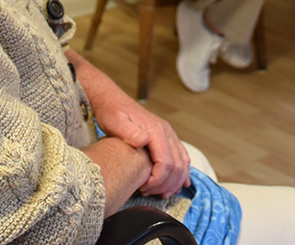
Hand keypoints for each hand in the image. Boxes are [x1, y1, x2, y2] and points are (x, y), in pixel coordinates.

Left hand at [67, 49, 190, 196]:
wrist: (112, 100)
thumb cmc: (111, 112)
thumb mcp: (115, 121)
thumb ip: (129, 131)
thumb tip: (143, 140)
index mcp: (156, 130)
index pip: (166, 163)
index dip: (157, 180)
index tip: (143, 188)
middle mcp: (166, 132)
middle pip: (177, 165)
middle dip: (166, 184)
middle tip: (150, 194)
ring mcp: (168, 134)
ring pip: (183, 162)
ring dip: (176, 181)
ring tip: (163, 193)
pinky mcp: (166, 137)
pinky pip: (181, 156)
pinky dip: (183, 171)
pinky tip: (181, 183)